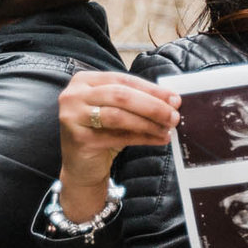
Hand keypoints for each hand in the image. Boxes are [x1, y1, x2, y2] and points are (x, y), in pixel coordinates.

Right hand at [54, 72, 179, 222]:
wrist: (81, 167)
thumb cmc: (101, 134)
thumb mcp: (116, 111)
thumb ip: (136, 101)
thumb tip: (171, 100)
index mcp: (84, 80)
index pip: (123, 80)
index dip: (151, 89)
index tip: (174, 99)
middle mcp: (74, 95)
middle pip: (121, 96)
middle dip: (152, 105)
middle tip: (174, 115)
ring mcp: (73, 116)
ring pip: (118, 115)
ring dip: (148, 122)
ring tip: (167, 129)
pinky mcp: (79, 139)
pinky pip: (117, 137)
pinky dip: (141, 138)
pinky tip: (158, 140)